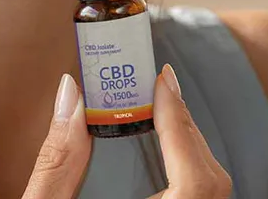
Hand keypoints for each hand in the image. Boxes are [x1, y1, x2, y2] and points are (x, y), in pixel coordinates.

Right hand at [22, 66, 230, 198]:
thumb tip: (71, 93)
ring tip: (161, 113)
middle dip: (186, 129)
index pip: (195, 182)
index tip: (163, 81)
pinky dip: (187, 175)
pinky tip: (164, 157)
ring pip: (208, 197)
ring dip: (190, 152)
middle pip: (209, 186)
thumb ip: (58, 160)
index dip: (183, 125)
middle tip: (159, 87)